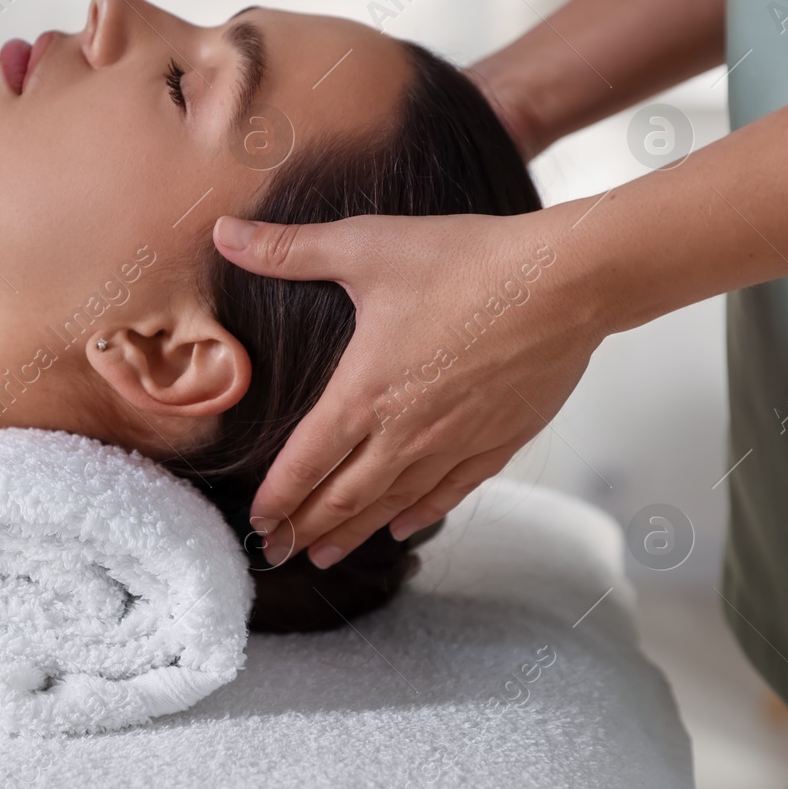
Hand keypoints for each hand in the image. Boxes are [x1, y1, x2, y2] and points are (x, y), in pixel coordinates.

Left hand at [212, 207, 600, 567]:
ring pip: (392, 503)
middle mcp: (405, 432)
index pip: (305, 462)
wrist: (565, 281)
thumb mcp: (365, 246)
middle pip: (344, 496)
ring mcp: (454, 443)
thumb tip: (223, 232)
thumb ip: (288, 249)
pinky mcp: (498, 441)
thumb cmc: (464, 261)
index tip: (257, 522)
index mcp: (364, 393)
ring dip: (355, 531)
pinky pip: (449, 492)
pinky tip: (402, 527)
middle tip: (280, 552)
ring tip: (326, 555)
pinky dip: (419, 513)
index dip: (278, 497)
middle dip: (306, 528)